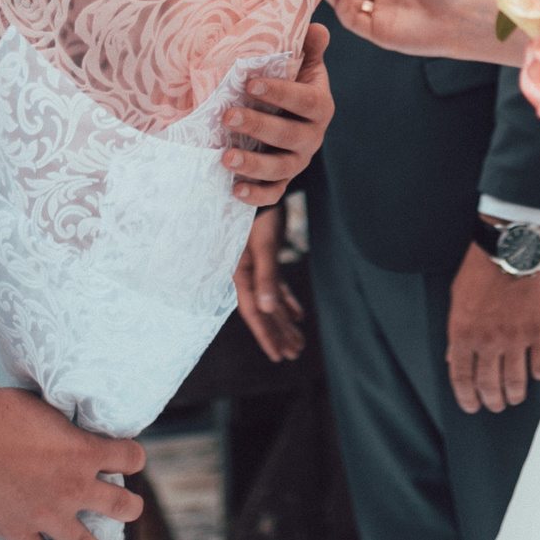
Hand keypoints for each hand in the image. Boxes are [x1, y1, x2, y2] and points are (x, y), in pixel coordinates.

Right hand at [0, 386, 147, 539]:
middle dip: (130, 507)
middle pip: (123, 506)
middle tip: (128, 506)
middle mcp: (73, 486)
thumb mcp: (46, 410)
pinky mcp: (18, 530)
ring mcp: (47, 514)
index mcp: (84, 451)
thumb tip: (66, 427)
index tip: (126, 458)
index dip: (131, 458)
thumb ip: (62, 428)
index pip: (131, 458)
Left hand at [222, 22, 332, 207]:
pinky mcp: (282, 180)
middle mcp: (312, 136)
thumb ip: (308, 48)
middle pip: (290, 135)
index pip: (306, 101)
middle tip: (227, 115)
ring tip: (225, 157)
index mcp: (319, 105)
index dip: (281, 93)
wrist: (289, 118)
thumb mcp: (302, 66)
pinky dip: (256, 195)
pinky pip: (273, 193)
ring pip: (281, 168)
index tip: (250, 83)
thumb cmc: (291, 86)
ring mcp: (297, 161)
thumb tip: (317, 27)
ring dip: (253, 164)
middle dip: (258, 126)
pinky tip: (235, 189)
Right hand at [233, 206, 304, 361]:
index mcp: (241, 273)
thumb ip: (265, 276)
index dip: (266, 335)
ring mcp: (255, 265)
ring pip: (270, 300)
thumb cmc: (257, 214)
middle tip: (293, 354)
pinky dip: (286, 300)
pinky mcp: (265, 256)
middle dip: (279, 333)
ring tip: (298, 342)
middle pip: (263, 310)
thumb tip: (265, 309)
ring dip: (284, 321)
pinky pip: (276, 285)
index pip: (253, 312)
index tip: (278, 356)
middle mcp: (246, 273)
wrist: (254, 183)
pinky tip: (297, 314)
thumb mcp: (264, 245)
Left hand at [445, 241, 539, 413]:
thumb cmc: (482, 268)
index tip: (472, 405)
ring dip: (515, 394)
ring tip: (515, 395)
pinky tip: (538, 372)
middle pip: (489, 386)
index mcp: (463, 333)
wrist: (512, 246)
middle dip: (492, 401)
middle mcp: (488, 341)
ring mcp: (516, 338)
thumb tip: (454, 357)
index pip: (461, 378)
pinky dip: (539, 373)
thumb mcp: (457, 298)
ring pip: (516, 382)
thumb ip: (456, 331)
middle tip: (497, 403)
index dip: (466, 398)